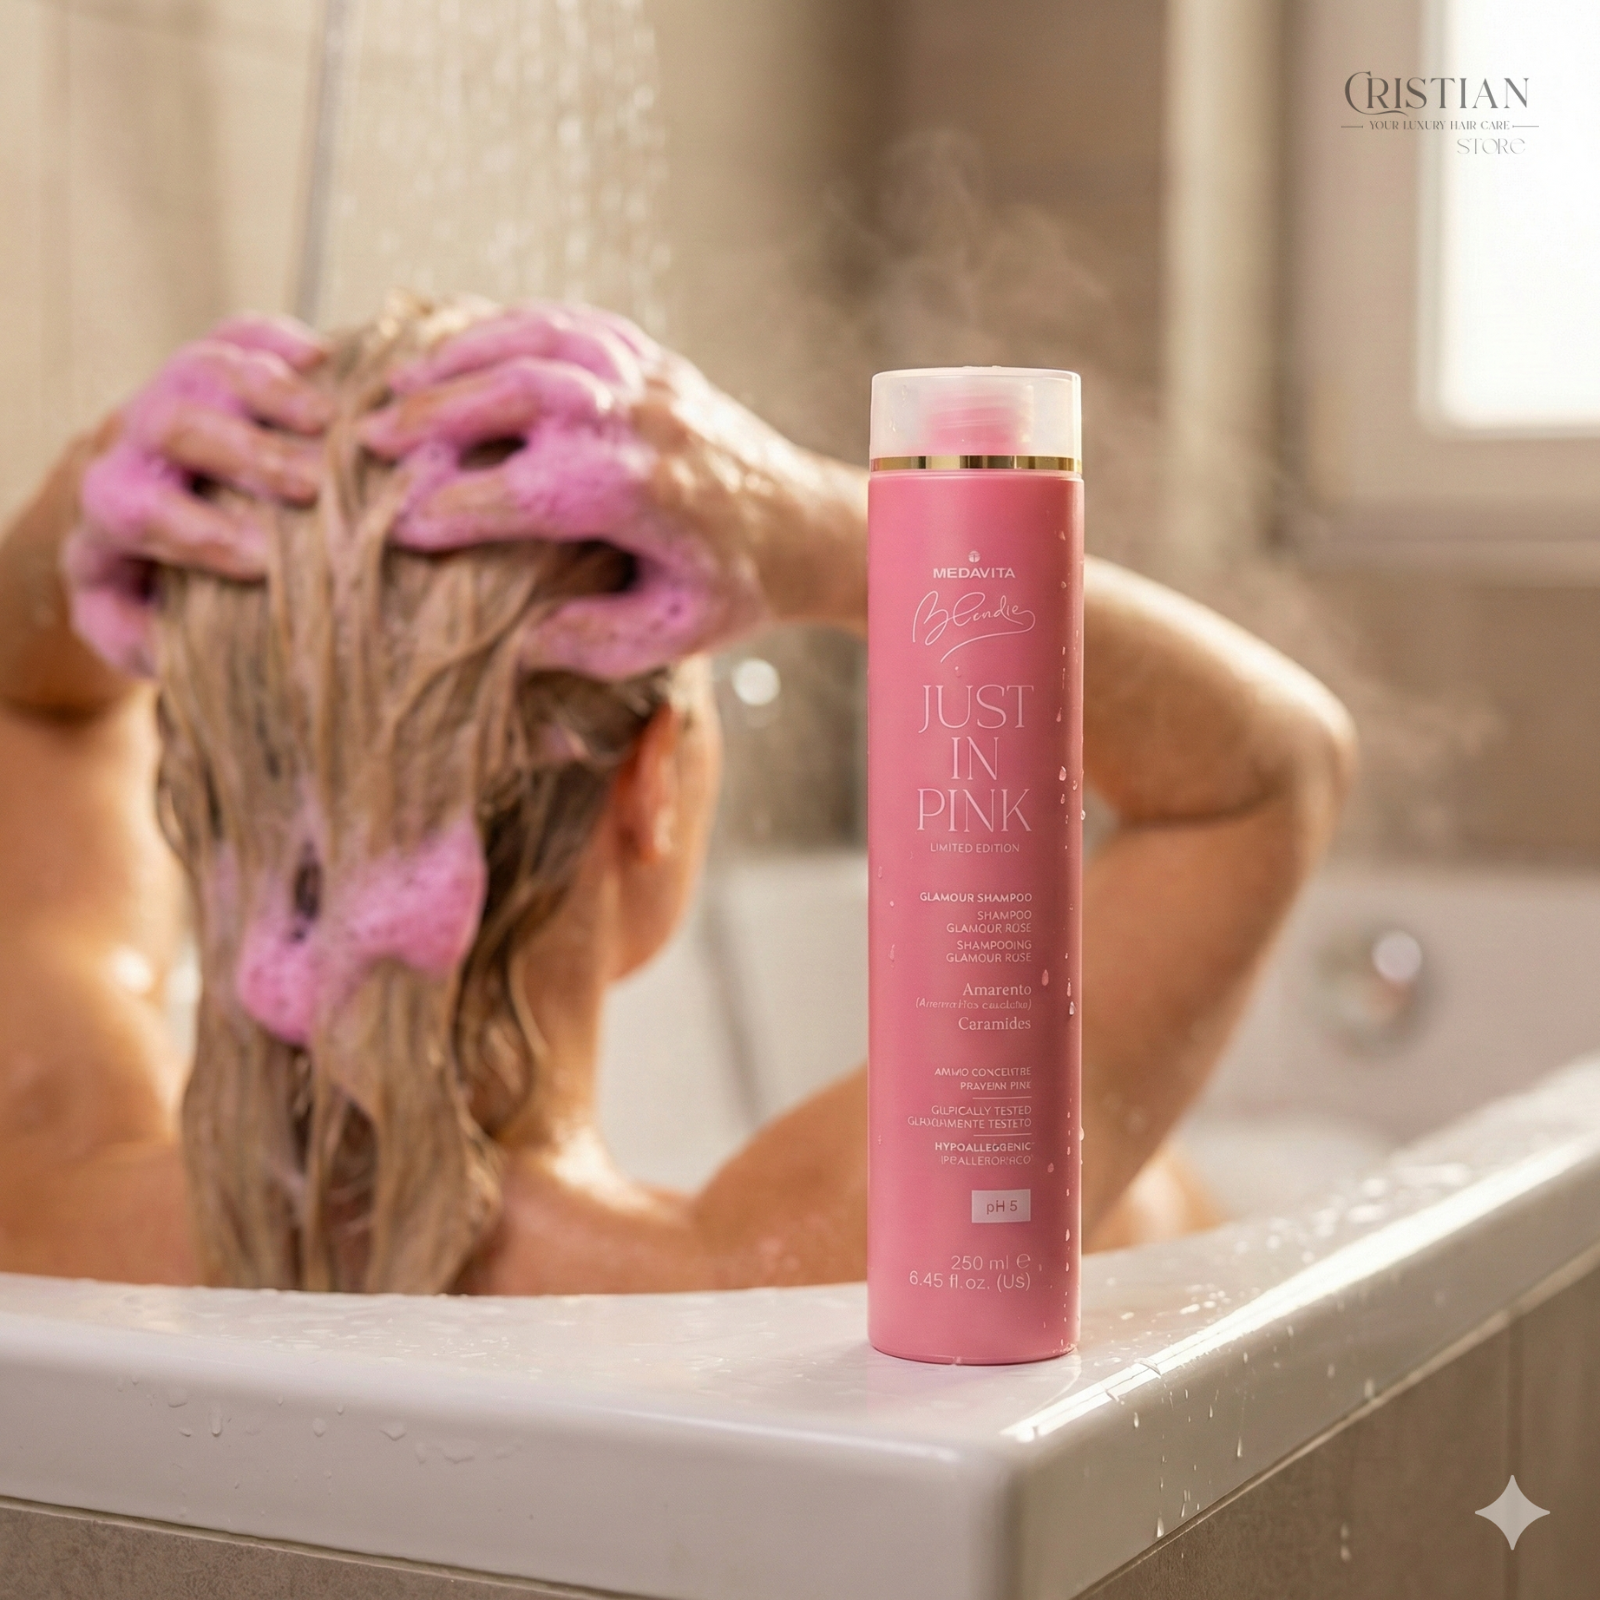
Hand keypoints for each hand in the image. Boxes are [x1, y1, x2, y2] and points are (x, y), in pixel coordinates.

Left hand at [63, 315, 330, 676]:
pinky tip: (326, 357)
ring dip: (273, 393)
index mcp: (110, 507)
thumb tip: (171, 642)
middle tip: (312, 487)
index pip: (133, 507)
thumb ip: (142, 637)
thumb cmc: (154, 587)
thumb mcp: (132, 625)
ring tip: (333, 424)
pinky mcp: (216, 366)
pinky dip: (281, 339)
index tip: (262, 561)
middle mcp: (134, 441)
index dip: (196, 532)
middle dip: (245, 454)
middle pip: (171, 424)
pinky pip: (240, 333)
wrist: (143, 527)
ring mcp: (174, 392)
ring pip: (206, 369)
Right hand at [358, 303, 864, 678]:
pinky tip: (457, 347)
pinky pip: (566, 320)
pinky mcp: (650, 356)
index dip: (450, 510)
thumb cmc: (737, 588)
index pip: (520, 491)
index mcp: (640, 490)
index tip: (399, 530)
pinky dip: (504, 325)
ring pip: (536, 339)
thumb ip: (594, 641)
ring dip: (458, 356)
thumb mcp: (673, 633)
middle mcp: (641, 419)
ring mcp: (648, 376)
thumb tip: (512, 643)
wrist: (808, 525)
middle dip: (433, 414)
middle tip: (368, 441)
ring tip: (394, 385)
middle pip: (518, 391)